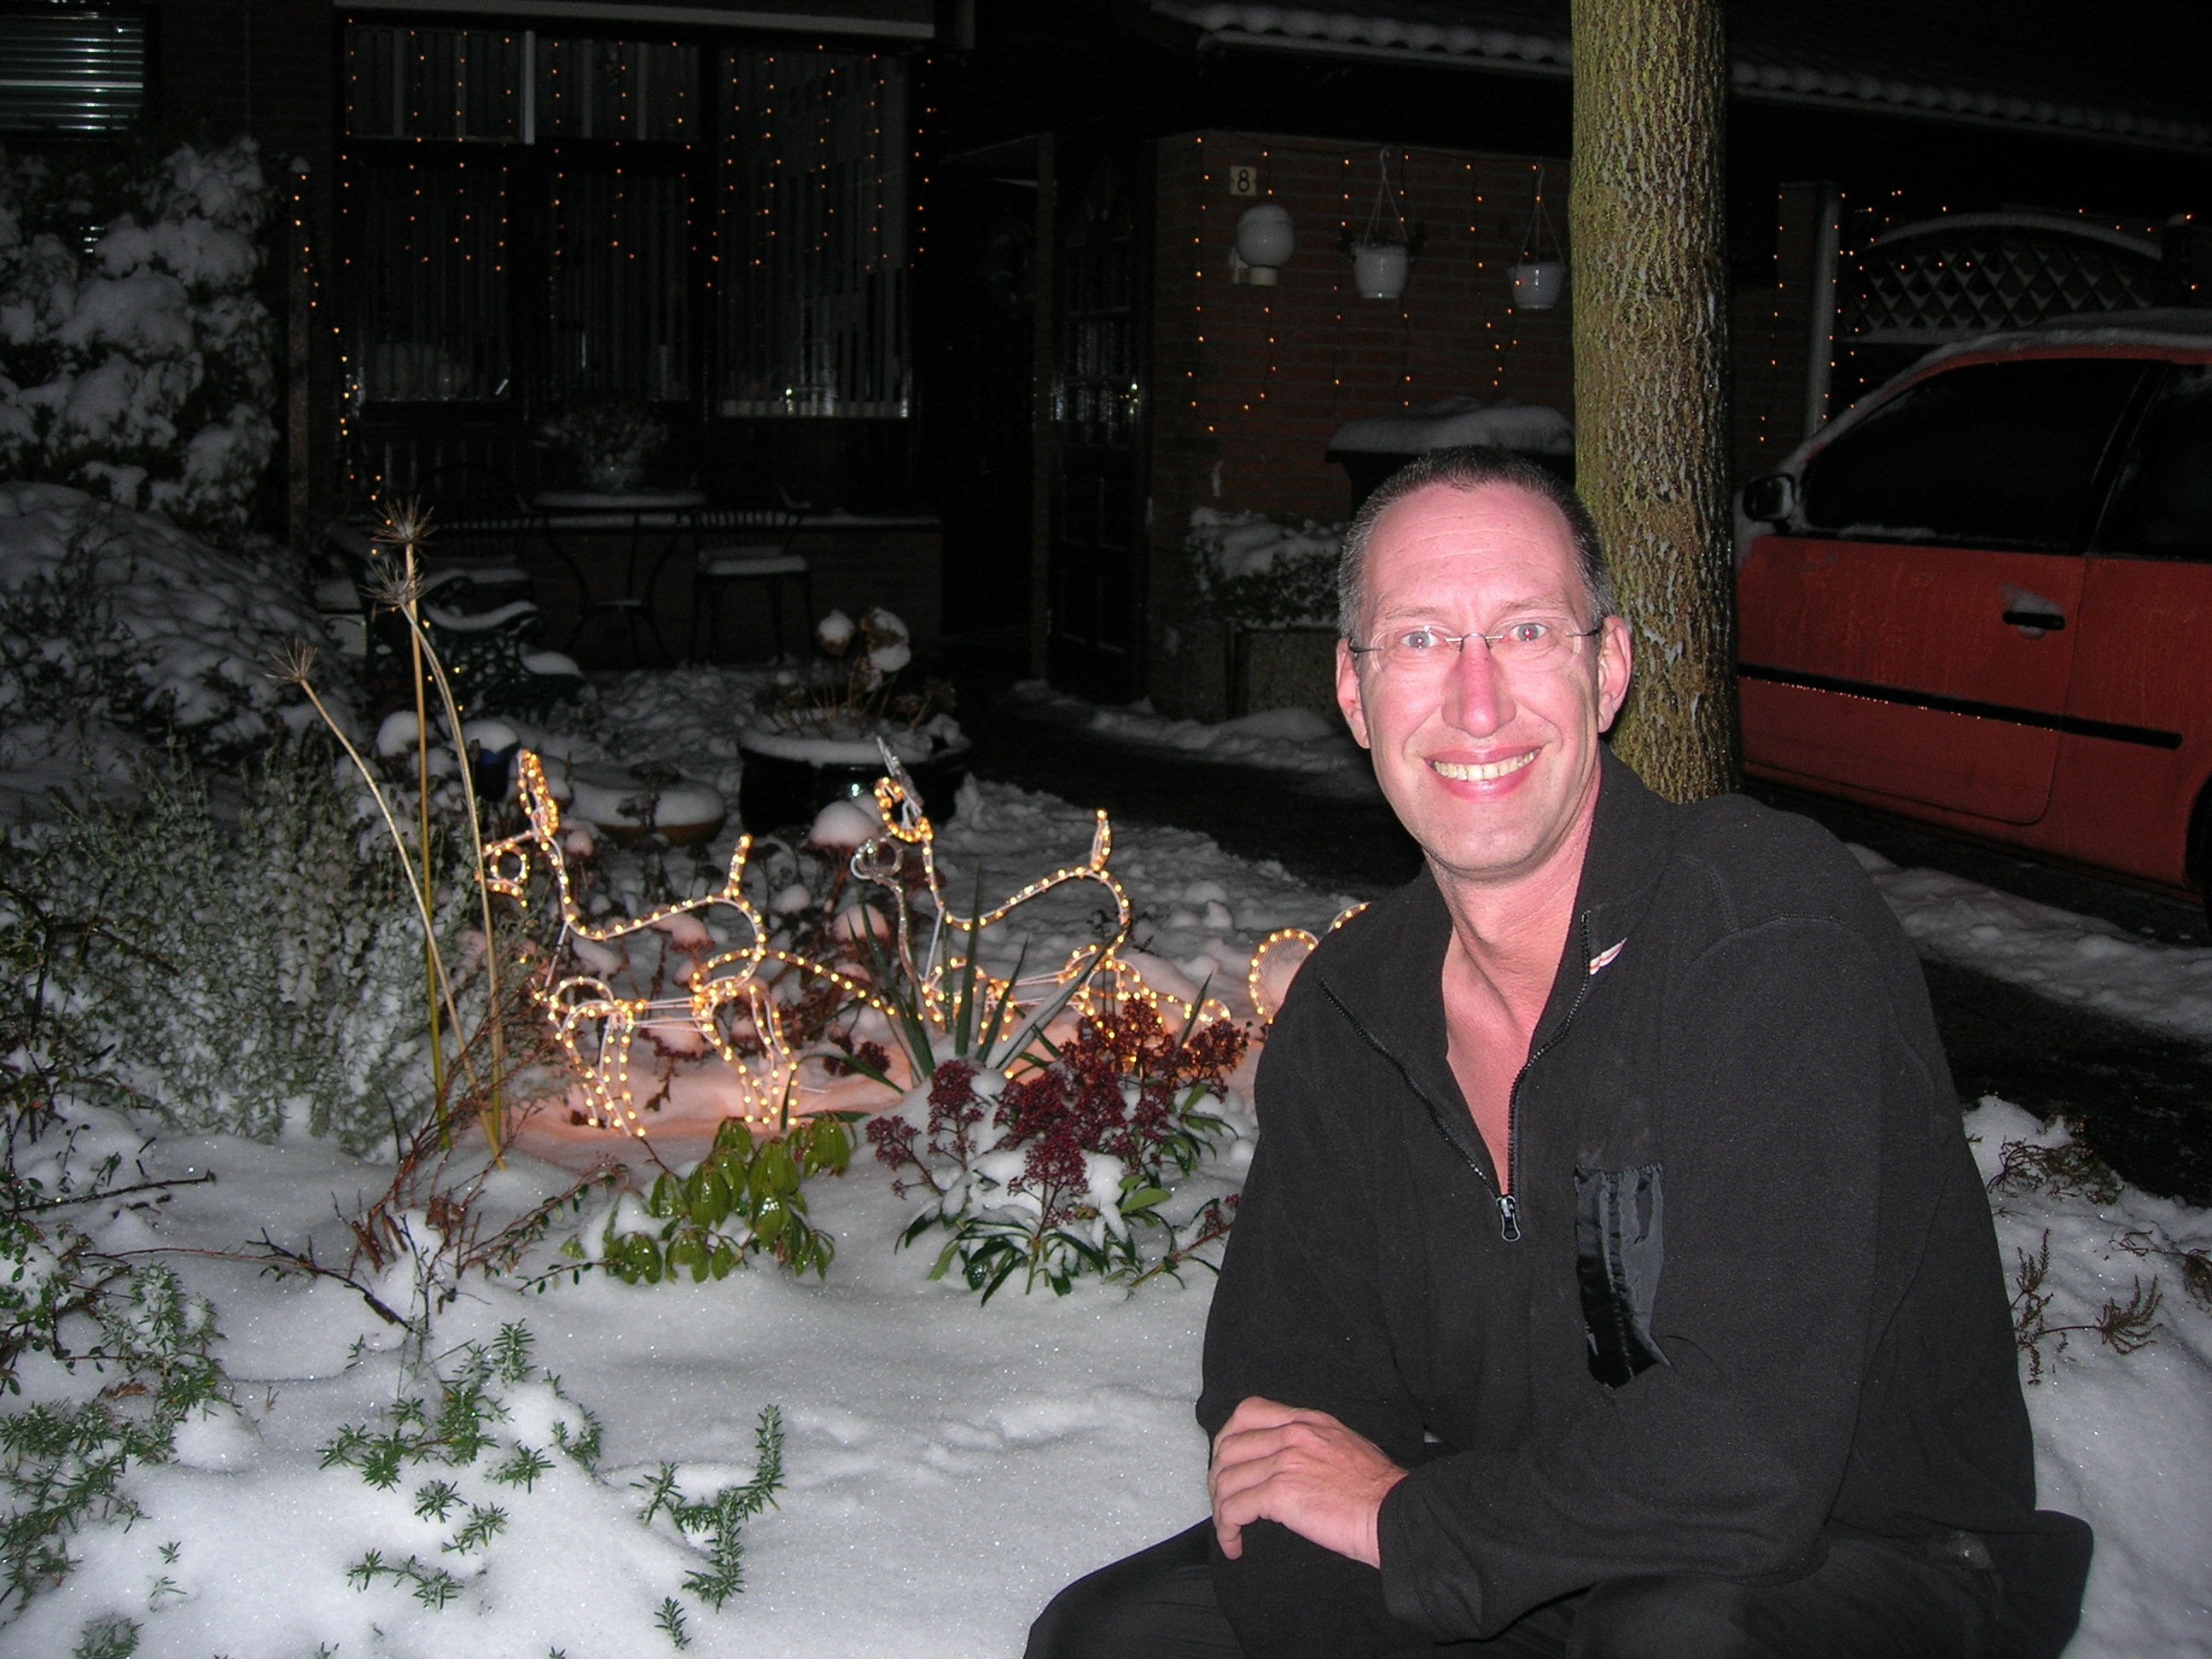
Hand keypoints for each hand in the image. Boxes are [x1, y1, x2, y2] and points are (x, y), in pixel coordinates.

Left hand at [1208, 1396, 1406, 1567]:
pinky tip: (1235, 1545)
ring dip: (1221, 1508)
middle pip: (1229, 1446)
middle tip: (1224, 1502)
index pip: (1249, 1412)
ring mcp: (1285, 1460)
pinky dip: (1227, 1529)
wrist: (1394, 1514)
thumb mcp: (1344, 1445)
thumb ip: (1312, 1444)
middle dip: (1218, 1477)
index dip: (1228, 1439)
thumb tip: (1286, 1463)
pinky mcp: (1281, 1493)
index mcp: (1308, 1420)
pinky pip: (1235, 1508)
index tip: (1227, 1463)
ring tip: (1230, 1529)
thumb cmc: (1378, 1491)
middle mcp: (1292, 1433)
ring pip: (1227, 1479)